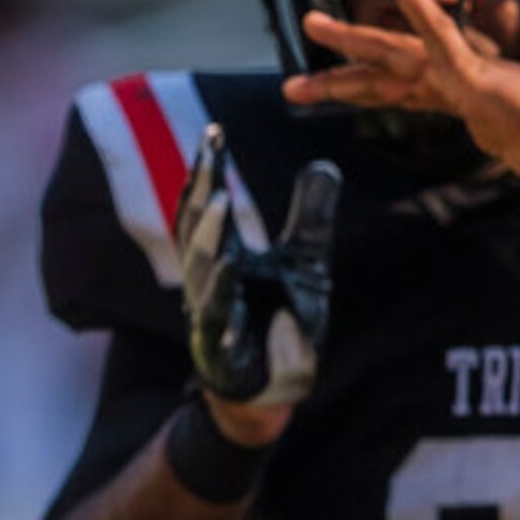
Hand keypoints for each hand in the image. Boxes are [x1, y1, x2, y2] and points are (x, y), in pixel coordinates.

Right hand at [177, 123, 337, 419]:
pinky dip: (224, 292)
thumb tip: (324, 164)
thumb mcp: (306, 263)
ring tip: (221, 199)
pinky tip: (232, 267)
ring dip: (211, 233)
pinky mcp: (223, 348)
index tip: (214, 133)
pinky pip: (219, 318)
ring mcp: (212, 313)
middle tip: (210, 153)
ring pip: (203, 268)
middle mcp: (210, 278)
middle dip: (201, 189)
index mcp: (225, 254)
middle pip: (196, 227)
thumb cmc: (281, 319)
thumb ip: (312, 218)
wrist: (276, 386)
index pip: (208, 204)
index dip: (208, 170)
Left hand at [284, 0, 519, 186]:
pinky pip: (436, 30)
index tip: (337, 93)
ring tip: (312, 25)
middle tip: (292, 88)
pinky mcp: (471, 72)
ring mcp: (460, 73)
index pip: (401, 94)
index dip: (365, 92)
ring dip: (349, 42)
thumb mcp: (519, 150)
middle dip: (337, 78)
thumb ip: (507, 144)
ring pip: (392, 54)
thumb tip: (514, 150)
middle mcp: (453, 80)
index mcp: (459, 98)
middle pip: (383, 77)